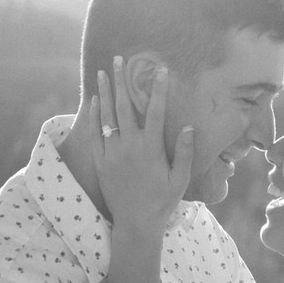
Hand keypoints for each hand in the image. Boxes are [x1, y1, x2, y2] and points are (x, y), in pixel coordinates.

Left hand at [91, 57, 193, 230]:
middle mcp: (129, 147)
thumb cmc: (162, 202)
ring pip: (107, 116)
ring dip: (105, 92)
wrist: (135, 223)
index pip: (155, 111)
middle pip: (124, 106)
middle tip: (119, 59)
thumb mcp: (180, 180)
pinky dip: (95, 116)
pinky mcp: (101, 162)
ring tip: (103, 73)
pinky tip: (95, 102)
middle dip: (121, 80)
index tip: (159, 70)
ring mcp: (112, 154)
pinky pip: (95, 134)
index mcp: (151, 149)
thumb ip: (185, 153)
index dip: (157, 89)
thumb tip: (188, 127)